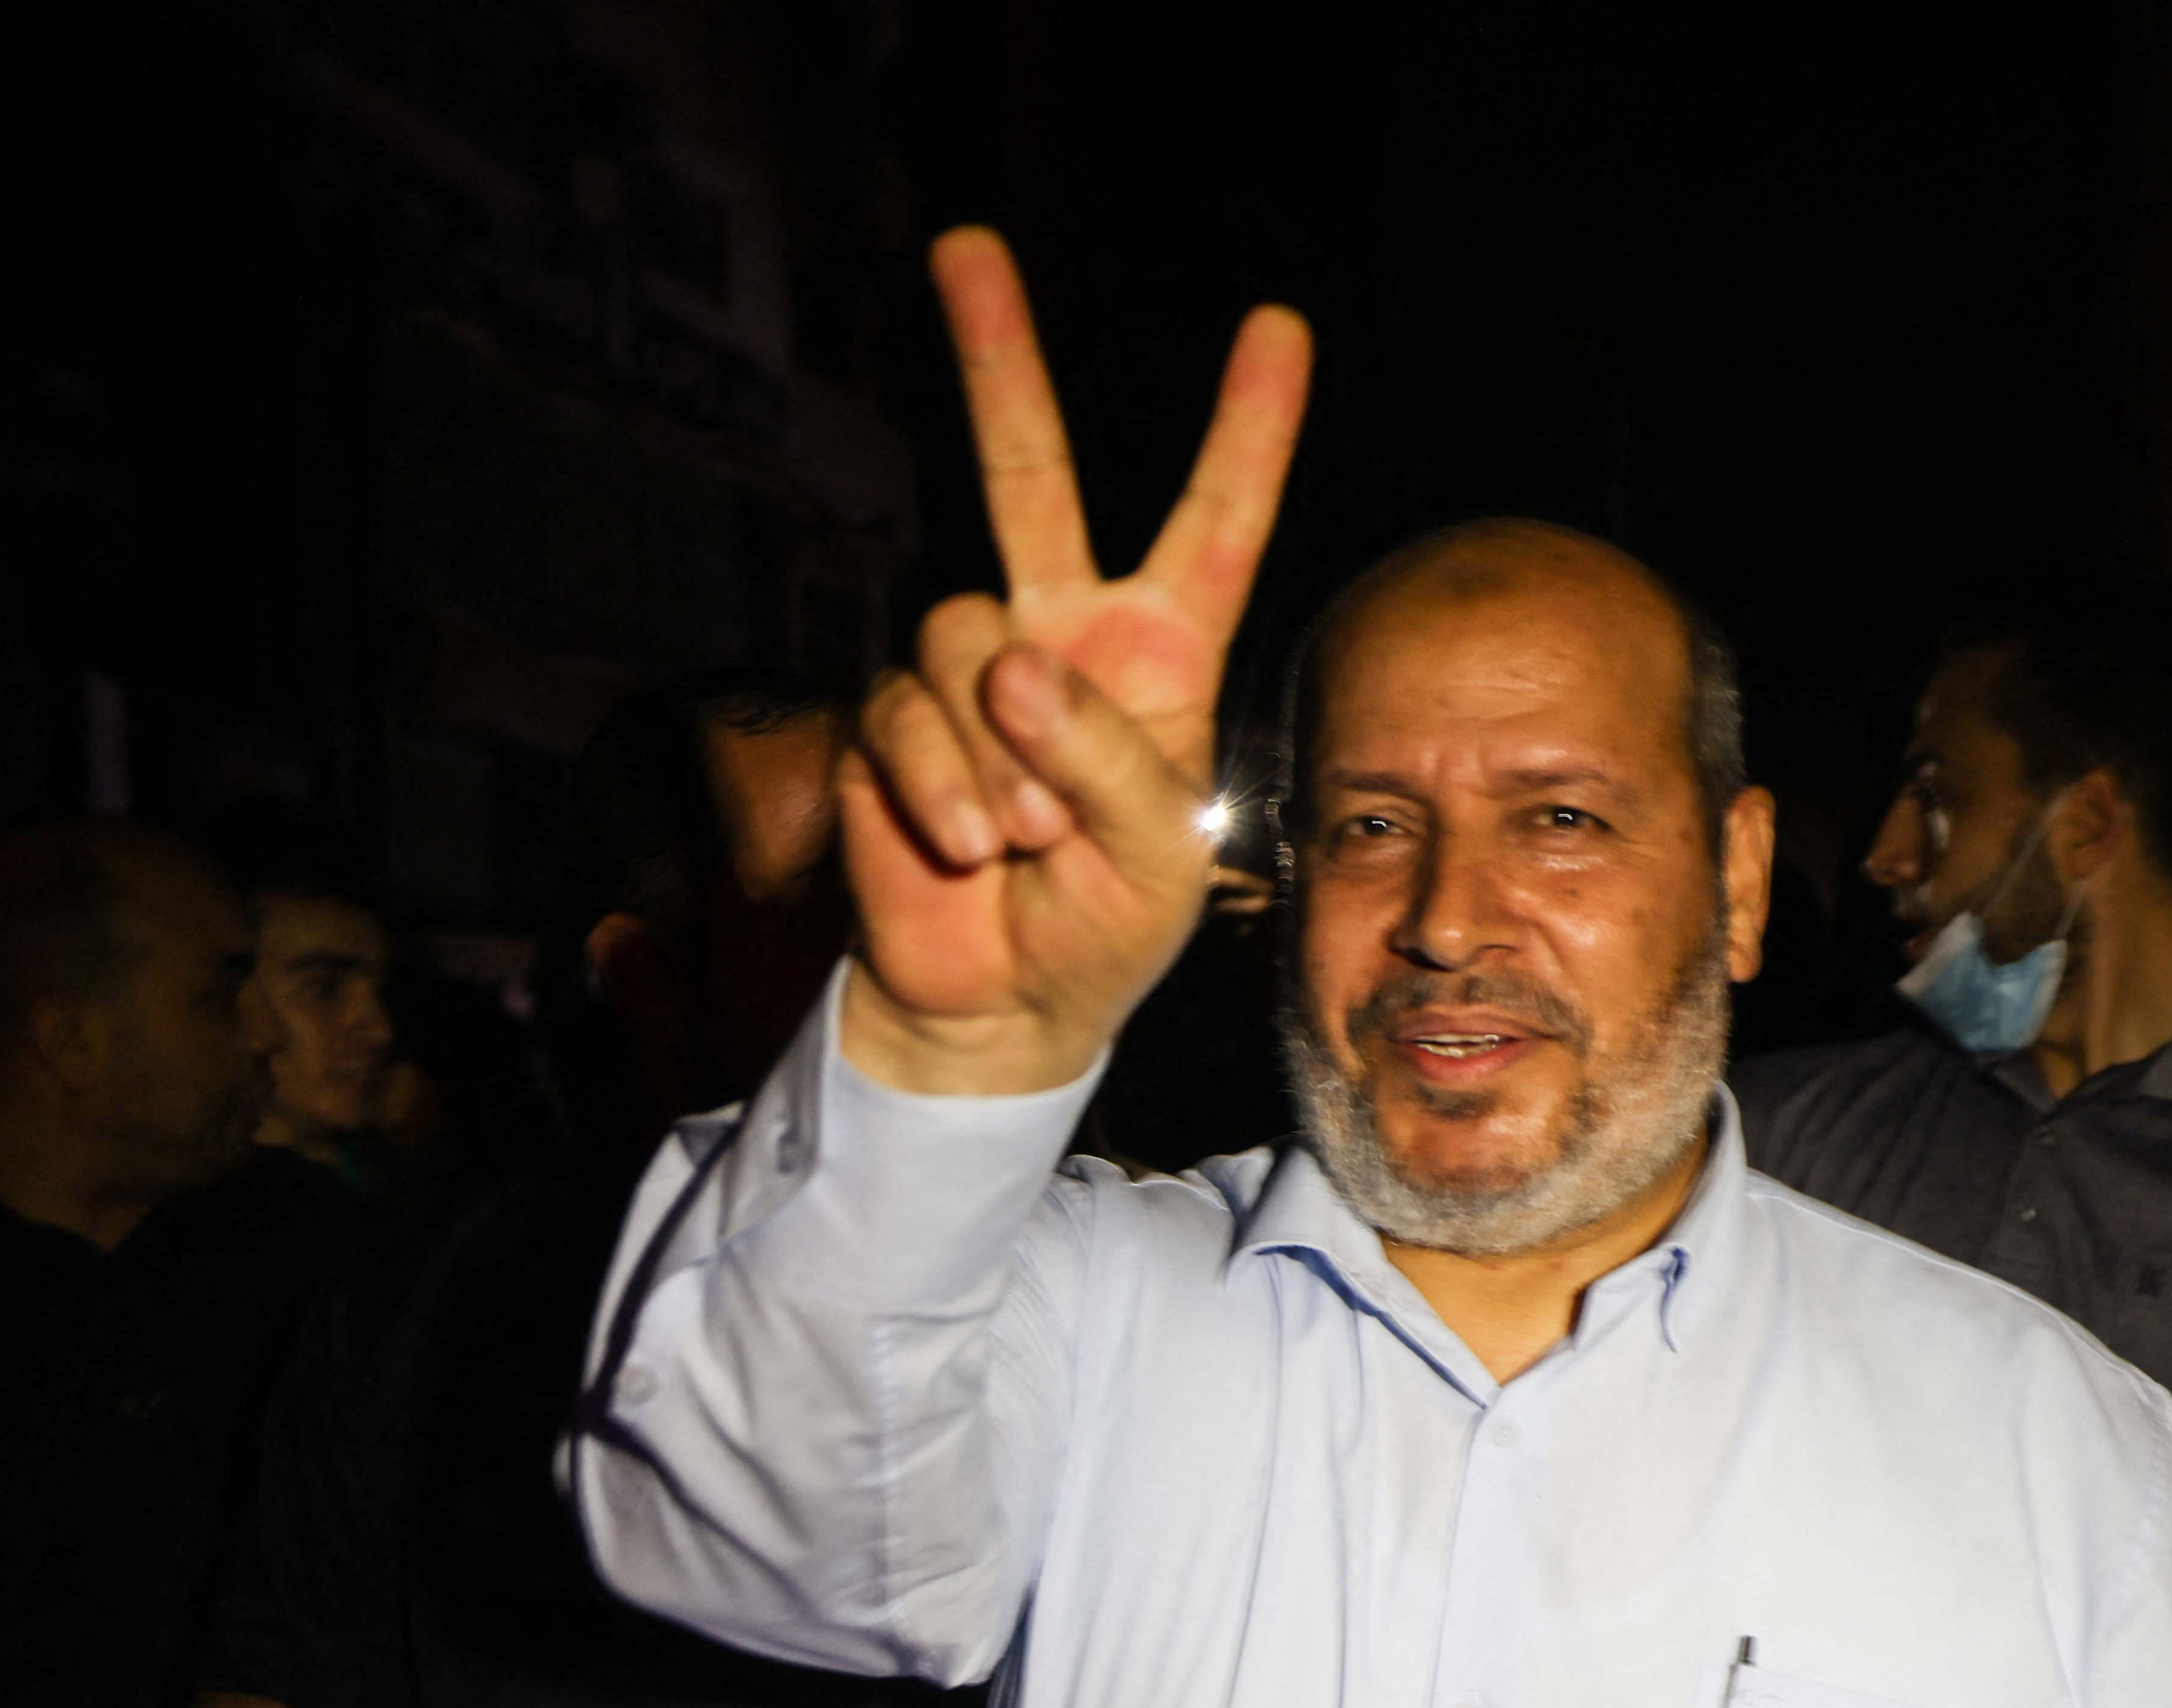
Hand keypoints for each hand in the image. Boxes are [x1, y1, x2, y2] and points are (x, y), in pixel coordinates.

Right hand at [841, 228, 1311, 1093]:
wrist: (1005, 1003)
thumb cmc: (1108, 925)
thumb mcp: (1161, 853)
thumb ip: (1112, 758)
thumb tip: (1011, 668)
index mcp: (1159, 652)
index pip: (1216, 522)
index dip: (1249, 429)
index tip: (1278, 327)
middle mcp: (1058, 632)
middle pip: (1027, 470)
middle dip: (996, 355)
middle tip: (964, 241)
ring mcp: (968, 670)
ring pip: (964, 637)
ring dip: (1001, 755)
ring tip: (1028, 839)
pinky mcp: (893, 719)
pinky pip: (911, 715)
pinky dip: (945, 789)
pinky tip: (970, 848)